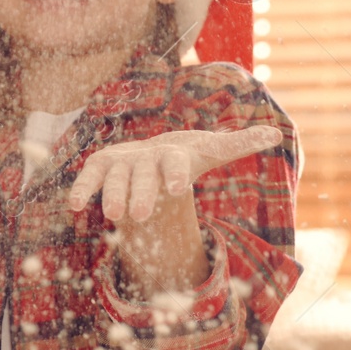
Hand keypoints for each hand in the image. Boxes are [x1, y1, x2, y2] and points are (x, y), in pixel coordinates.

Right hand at [69, 126, 281, 220]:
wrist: (152, 150)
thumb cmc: (185, 156)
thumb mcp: (210, 150)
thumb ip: (238, 143)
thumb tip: (276, 133)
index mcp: (174, 152)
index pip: (176, 162)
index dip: (175, 173)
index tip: (178, 189)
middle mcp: (145, 154)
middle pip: (143, 175)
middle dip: (141, 193)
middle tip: (142, 216)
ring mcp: (121, 159)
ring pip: (114, 177)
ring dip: (112, 194)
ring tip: (115, 216)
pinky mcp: (100, 166)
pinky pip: (88, 177)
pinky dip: (80, 189)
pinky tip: (74, 207)